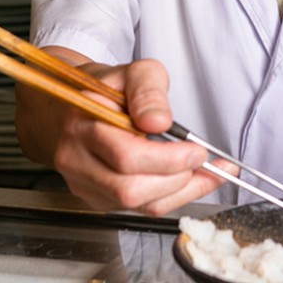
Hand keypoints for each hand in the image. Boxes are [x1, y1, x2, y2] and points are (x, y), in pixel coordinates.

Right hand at [16, 50, 237, 214]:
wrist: (76, 105)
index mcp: (83, 125)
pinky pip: (136, 210)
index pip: (126, 156)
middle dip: (176, 180)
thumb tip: (158, 121)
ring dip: (179, 193)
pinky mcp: (96, 197)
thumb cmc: (108, 89)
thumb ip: (149, 90)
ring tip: (206, 173)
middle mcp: (76, 160)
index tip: (197, 150)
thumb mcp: (134, 72)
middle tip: (204, 162)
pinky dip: (169, 198)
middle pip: (129, 190)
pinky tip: (188, 180)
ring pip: (134, 205)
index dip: (168, 159)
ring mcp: (83, 183)